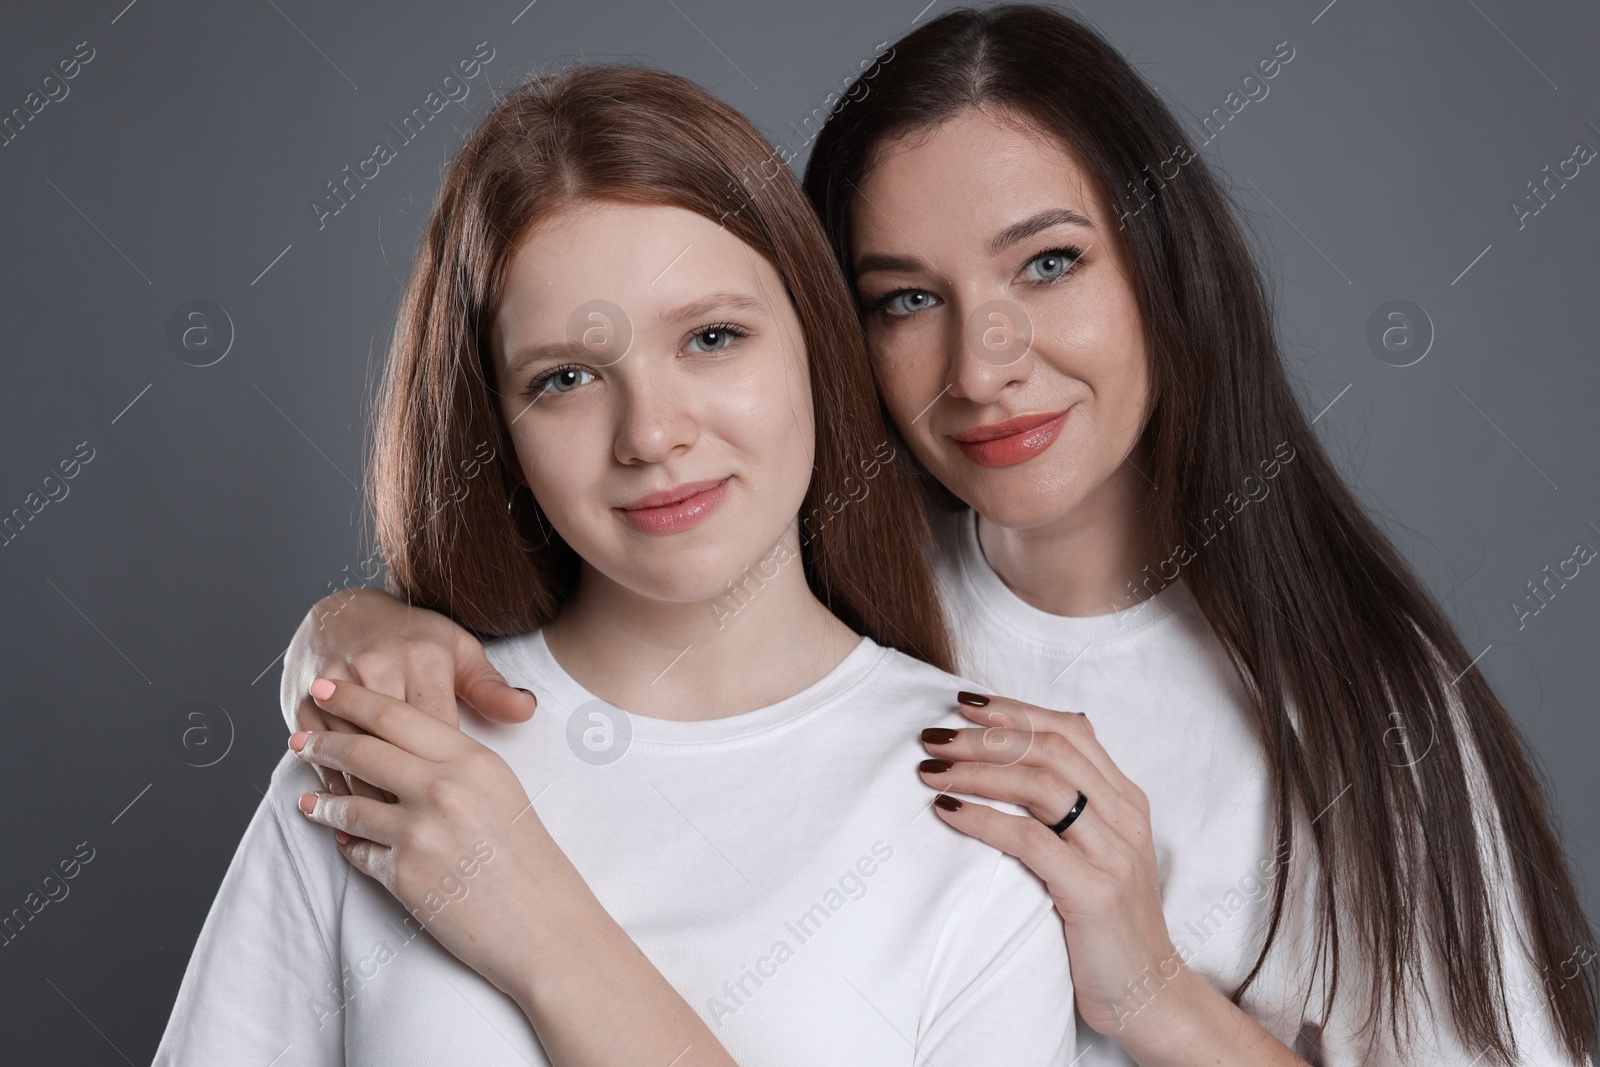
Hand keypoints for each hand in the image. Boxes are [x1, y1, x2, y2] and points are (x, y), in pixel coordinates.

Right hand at [281, 586, 536, 803]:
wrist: (345, 613)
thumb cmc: (413, 638)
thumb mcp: (459, 651)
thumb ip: (491, 687)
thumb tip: (527, 710)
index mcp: (422, 658)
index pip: (436, 729)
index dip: (443, 770)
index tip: (456, 802)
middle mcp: (377, 667)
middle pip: (390, 747)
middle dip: (403, 792)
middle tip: (423, 827)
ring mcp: (335, 684)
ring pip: (350, 757)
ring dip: (365, 797)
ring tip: (387, 828)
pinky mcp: (302, 699)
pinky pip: (317, 754)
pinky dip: (333, 784)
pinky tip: (348, 810)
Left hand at [290, 676, 554, 1000]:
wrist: (545, 927)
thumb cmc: (530, 860)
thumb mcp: (501, 791)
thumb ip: (453, 764)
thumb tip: (401, 748)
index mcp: (473, 760)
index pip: (397, 716)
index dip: (352, 698)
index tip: (324, 687)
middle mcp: (444, 788)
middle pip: (363, 751)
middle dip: (322, 741)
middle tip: (300, 738)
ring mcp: (420, 832)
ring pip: (349, 803)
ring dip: (320, 800)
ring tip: (307, 798)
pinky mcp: (404, 876)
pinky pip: (358, 852)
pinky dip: (348, 846)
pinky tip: (342, 842)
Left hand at [918, 694, 1189, 1045]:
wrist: (1151, 995)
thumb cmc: (1111, 923)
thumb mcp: (1103, 852)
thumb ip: (1077, 806)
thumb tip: (1027, 755)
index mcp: (1127, 801)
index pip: (1071, 730)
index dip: (1016, 710)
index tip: (965, 704)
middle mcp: (1124, 818)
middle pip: (1050, 750)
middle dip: (985, 736)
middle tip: (933, 737)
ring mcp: (1113, 854)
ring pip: (1039, 786)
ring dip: (977, 771)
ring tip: (931, 771)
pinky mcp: (1094, 893)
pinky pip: (1030, 840)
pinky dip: (984, 819)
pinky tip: (949, 811)